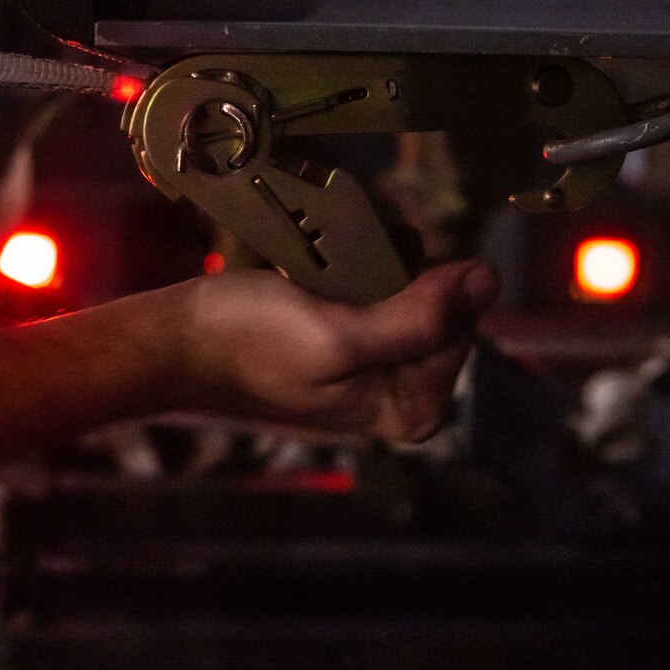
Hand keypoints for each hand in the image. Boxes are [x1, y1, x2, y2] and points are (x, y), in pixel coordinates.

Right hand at [175, 260, 499, 442]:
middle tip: (340, 271)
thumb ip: (419, 318)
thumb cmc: (251, 340)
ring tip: (329, 264)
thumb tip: (491, 279)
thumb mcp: (339, 333)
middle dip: (401, 273)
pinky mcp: (350, 337)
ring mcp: (377, 364)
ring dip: (380, 259)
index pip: (464, 325)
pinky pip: (381, 287)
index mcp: (412, 409)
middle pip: (442, 306)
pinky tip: (322, 265)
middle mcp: (403, 391)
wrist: (178, 339)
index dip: (427, 286)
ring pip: (414, 288)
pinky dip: (360, 264)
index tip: (367, 278)